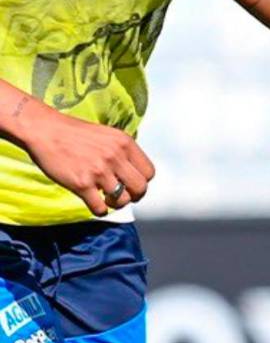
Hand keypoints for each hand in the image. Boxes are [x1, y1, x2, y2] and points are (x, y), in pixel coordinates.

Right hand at [22, 111, 155, 216]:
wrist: (47, 131)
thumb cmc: (76, 133)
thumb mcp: (109, 135)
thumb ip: (123, 151)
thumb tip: (134, 170)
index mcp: (125, 143)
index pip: (149, 172)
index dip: (143, 181)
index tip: (133, 184)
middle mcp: (116, 157)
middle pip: (141, 188)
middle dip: (134, 196)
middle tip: (124, 195)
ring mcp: (99, 171)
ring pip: (122, 200)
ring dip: (116, 204)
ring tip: (107, 199)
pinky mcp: (81, 184)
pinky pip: (100, 208)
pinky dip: (100, 210)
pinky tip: (95, 204)